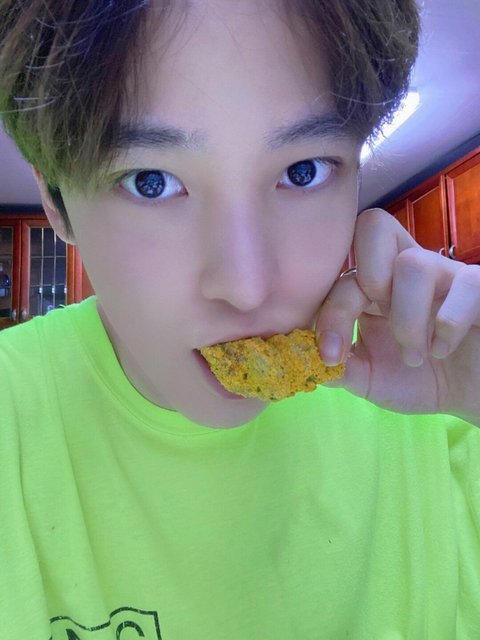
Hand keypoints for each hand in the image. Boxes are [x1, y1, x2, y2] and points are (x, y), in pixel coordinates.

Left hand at [315, 208, 479, 425]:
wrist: (469, 394)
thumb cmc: (420, 378)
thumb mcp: (370, 379)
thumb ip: (340, 367)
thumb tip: (303, 358)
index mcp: (374, 286)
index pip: (340, 272)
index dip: (329, 311)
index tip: (330, 355)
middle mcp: (405, 270)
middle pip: (373, 224)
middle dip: (364, 277)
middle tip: (373, 318)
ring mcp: (444, 275)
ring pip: (413, 264)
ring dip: (406, 320)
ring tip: (415, 356)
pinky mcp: (478, 288)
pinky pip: (464, 284)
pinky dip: (447, 324)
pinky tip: (443, 350)